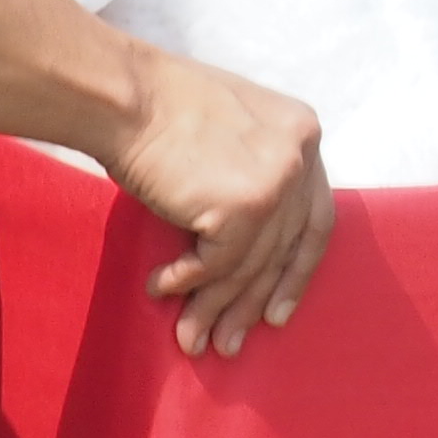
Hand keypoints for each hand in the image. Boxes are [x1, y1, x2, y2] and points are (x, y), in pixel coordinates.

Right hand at [97, 46, 333, 356]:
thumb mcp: (230, 129)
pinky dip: (187, 282)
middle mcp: (301, 156)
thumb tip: (247, 252)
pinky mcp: (246, 206)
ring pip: (249, 265)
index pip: (313, 219)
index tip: (277, 312)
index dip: (295, 272)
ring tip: (190, 339)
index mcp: (303, 132)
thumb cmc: (158, 109)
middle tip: (230, 343)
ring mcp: (278, 181)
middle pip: (284, 251)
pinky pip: (217, 264)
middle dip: (252, 304)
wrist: (124, 95)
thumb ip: (253, 173)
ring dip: (214, 308)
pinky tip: (161, 289)